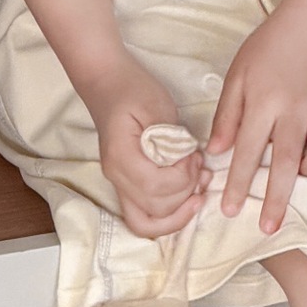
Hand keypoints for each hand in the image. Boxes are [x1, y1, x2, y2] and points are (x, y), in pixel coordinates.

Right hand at [79, 55, 208, 240]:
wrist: (107, 83)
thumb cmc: (132, 89)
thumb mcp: (157, 105)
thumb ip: (172, 139)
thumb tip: (188, 163)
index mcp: (121, 156)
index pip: (155, 187)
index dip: (183, 177)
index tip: (194, 155)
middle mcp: (116, 177)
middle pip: (156, 209)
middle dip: (186, 192)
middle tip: (200, 166)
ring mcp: (119, 184)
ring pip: (148, 224)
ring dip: (180, 209)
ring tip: (199, 183)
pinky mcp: (127, 185)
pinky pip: (145, 217)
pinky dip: (169, 215)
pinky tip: (188, 198)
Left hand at [207, 7, 306, 233]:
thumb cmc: (270, 48)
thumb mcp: (238, 75)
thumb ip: (227, 115)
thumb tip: (214, 152)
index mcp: (265, 99)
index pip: (248, 148)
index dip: (237, 182)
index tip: (228, 210)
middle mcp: (297, 106)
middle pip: (288, 160)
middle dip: (276, 197)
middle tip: (268, 227)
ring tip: (301, 175)